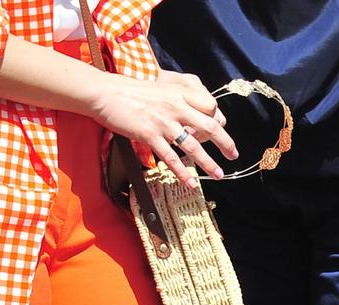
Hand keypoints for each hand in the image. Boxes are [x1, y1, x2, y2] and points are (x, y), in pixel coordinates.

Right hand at [88, 68, 238, 186]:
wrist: (105, 92)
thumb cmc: (130, 91)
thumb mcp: (160, 88)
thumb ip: (178, 98)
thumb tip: (192, 112)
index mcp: (179, 94)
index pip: (210, 106)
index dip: (218, 118)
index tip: (221, 129)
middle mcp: (175, 107)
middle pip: (210, 126)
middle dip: (225, 143)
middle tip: (233, 155)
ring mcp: (163, 122)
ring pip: (194, 146)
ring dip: (209, 163)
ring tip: (219, 174)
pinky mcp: (149, 135)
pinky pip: (171, 157)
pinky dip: (182, 172)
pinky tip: (190, 183)